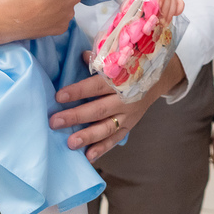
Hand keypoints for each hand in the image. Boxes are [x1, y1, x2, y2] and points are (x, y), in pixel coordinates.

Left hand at [51, 54, 185, 161]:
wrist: (157, 78)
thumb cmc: (130, 67)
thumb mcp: (119, 60)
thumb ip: (99, 61)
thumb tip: (81, 57)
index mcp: (120, 80)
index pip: (96, 86)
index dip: (78, 91)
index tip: (58, 97)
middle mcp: (124, 99)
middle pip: (99, 110)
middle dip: (76, 116)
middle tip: (55, 122)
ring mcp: (128, 115)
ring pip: (107, 128)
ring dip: (88, 136)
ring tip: (71, 143)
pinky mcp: (130, 126)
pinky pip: (115, 139)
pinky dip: (103, 148)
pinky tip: (88, 156)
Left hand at [126, 0, 183, 25]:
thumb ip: (128, 2)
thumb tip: (125, 12)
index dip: (158, 5)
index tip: (154, 16)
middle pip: (168, 0)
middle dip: (163, 14)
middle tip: (156, 24)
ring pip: (174, 4)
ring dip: (168, 17)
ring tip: (160, 24)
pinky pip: (180, 6)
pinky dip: (174, 13)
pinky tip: (166, 19)